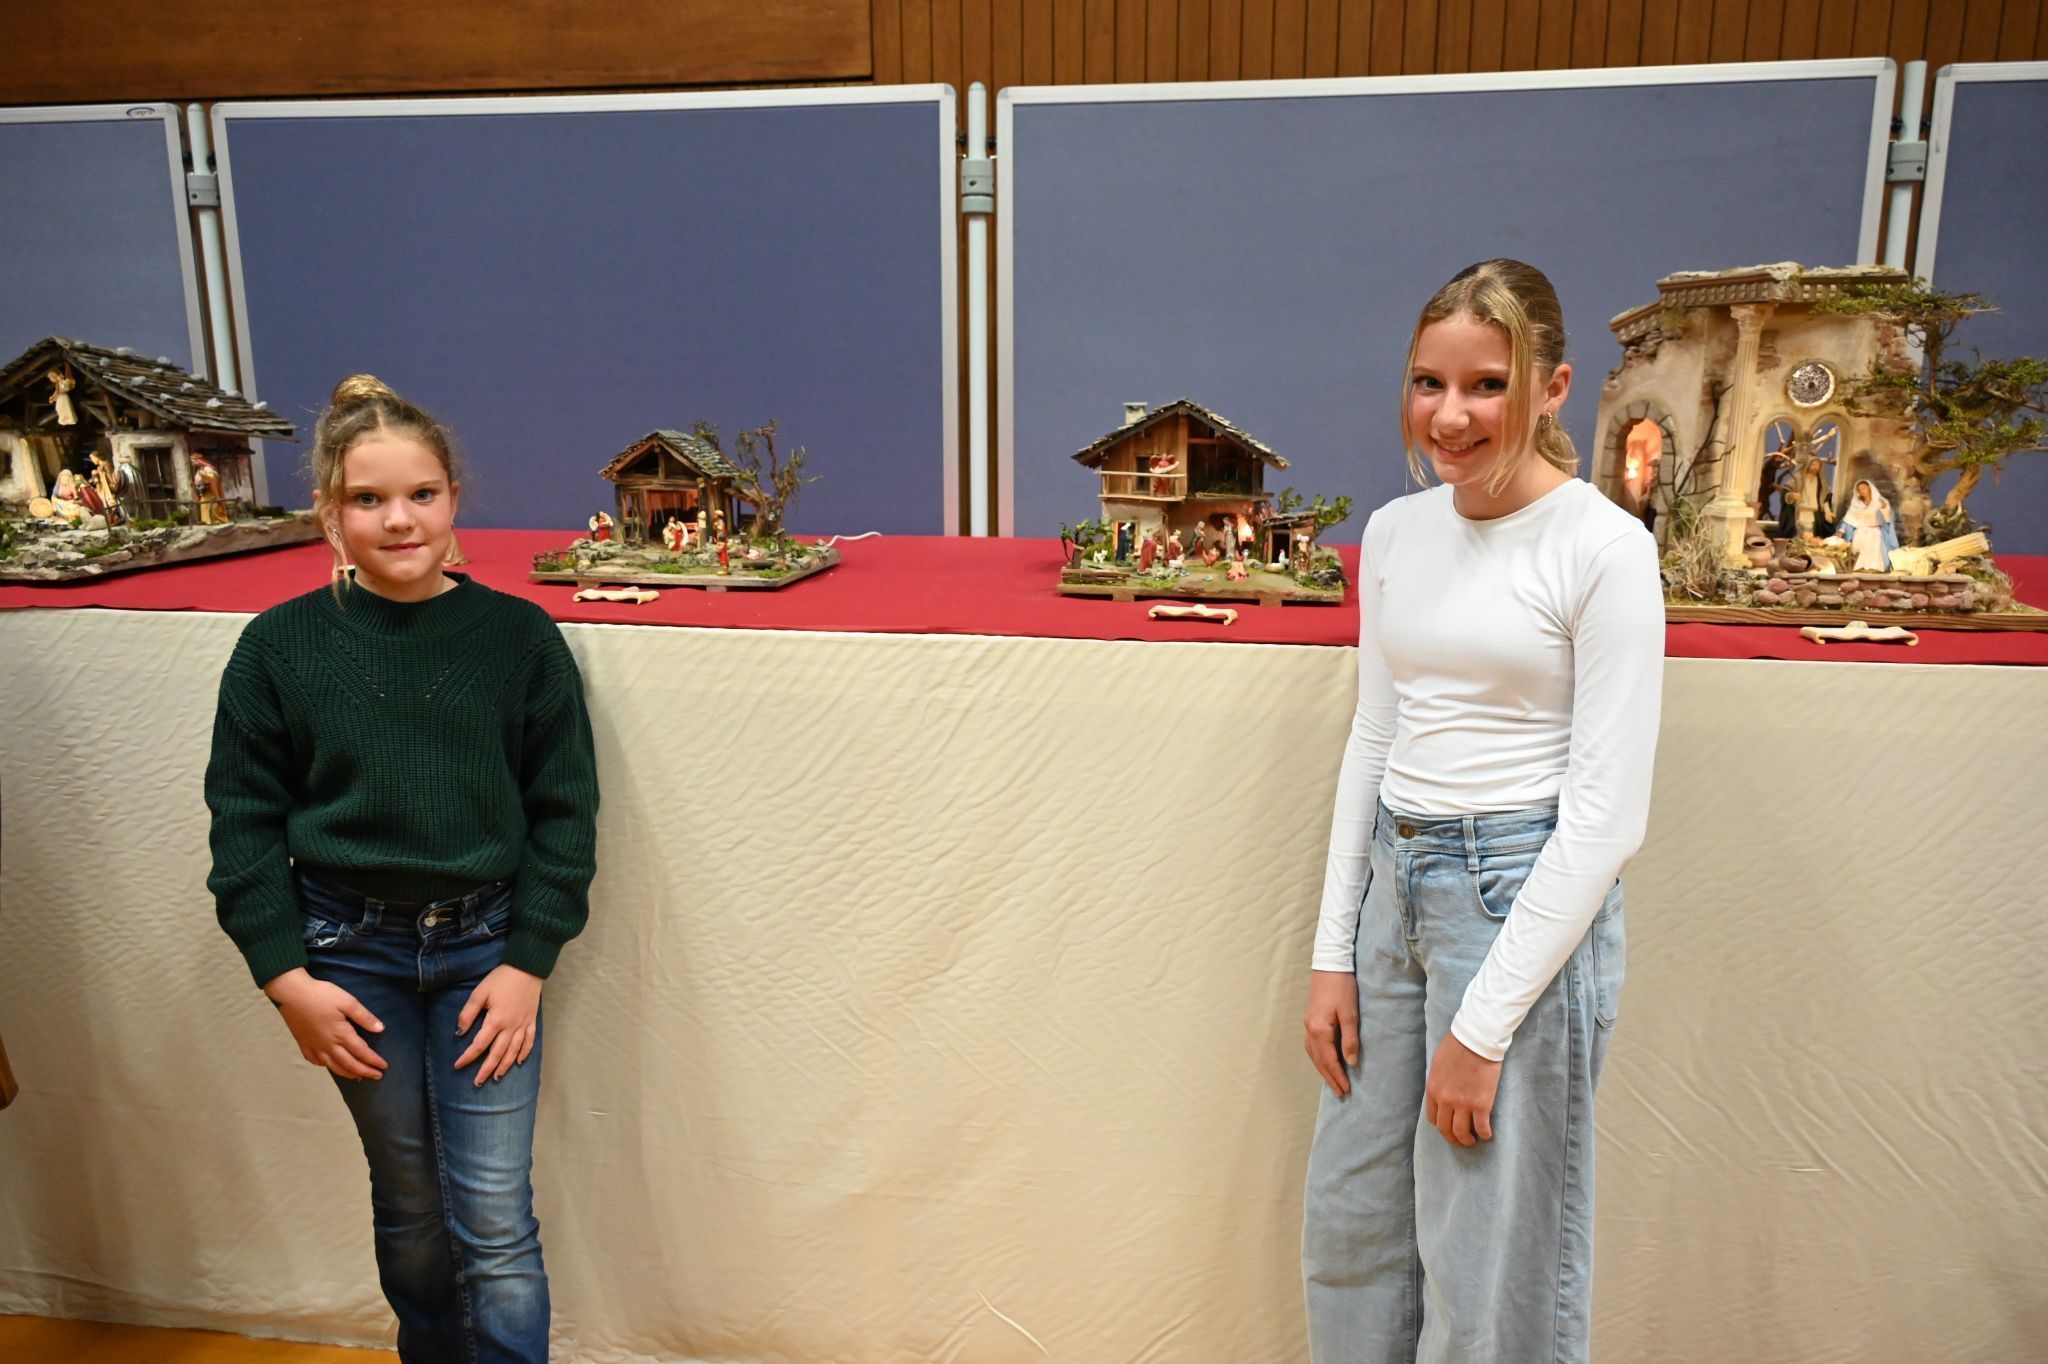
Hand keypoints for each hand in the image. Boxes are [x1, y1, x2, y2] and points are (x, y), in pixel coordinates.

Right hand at [263, 967, 385, 1080]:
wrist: (291, 994)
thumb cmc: (321, 995)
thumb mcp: (347, 1001)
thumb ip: (364, 1017)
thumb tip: (380, 1029)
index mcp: (341, 1034)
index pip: (362, 1052)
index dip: (374, 1061)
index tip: (384, 1067)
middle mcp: (328, 1045)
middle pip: (349, 1064)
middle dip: (365, 1071)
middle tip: (377, 1076)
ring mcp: (314, 1046)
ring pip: (333, 1066)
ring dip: (348, 1073)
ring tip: (358, 1077)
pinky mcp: (303, 1044)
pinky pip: (316, 1061)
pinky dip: (326, 1067)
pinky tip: (330, 1066)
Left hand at [455, 965, 542, 1085]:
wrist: (527, 968)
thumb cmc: (501, 979)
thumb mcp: (480, 993)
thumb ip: (468, 1013)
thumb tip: (460, 1032)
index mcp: (495, 1021)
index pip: (479, 1045)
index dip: (468, 1057)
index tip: (458, 1065)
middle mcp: (510, 1027)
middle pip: (497, 1054)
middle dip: (486, 1069)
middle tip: (478, 1083)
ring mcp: (523, 1025)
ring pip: (513, 1051)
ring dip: (505, 1066)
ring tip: (496, 1077)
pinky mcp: (532, 1021)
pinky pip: (529, 1041)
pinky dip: (525, 1053)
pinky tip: (520, 1062)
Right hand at [1303, 970, 1360, 1096]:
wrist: (1330, 964)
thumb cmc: (1342, 987)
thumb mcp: (1350, 1014)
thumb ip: (1350, 1040)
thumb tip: (1351, 1063)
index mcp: (1319, 1030)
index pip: (1328, 1060)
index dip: (1337, 1076)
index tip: (1346, 1090)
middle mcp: (1310, 1030)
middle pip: (1318, 1060)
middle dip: (1329, 1077)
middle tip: (1340, 1093)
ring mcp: (1307, 1024)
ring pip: (1313, 1054)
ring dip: (1322, 1069)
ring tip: (1332, 1080)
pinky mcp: (1310, 1019)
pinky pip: (1311, 1045)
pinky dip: (1318, 1057)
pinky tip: (1324, 1060)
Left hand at [1423, 1031, 1501, 1146]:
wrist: (1476, 1040)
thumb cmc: (1457, 1046)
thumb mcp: (1438, 1065)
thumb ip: (1438, 1082)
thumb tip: (1442, 1093)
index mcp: (1433, 1090)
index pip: (1433, 1118)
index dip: (1441, 1126)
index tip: (1448, 1128)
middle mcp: (1446, 1101)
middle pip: (1446, 1129)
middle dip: (1453, 1138)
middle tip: (1460, 1140)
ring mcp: (1464, 1104)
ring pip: (1462, 1133)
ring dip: (1467, 1141)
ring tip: (1473, 1141)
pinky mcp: (1482, 1104)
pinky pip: (1482, 1127)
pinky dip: (1484, 1134)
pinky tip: (1487, 1135)